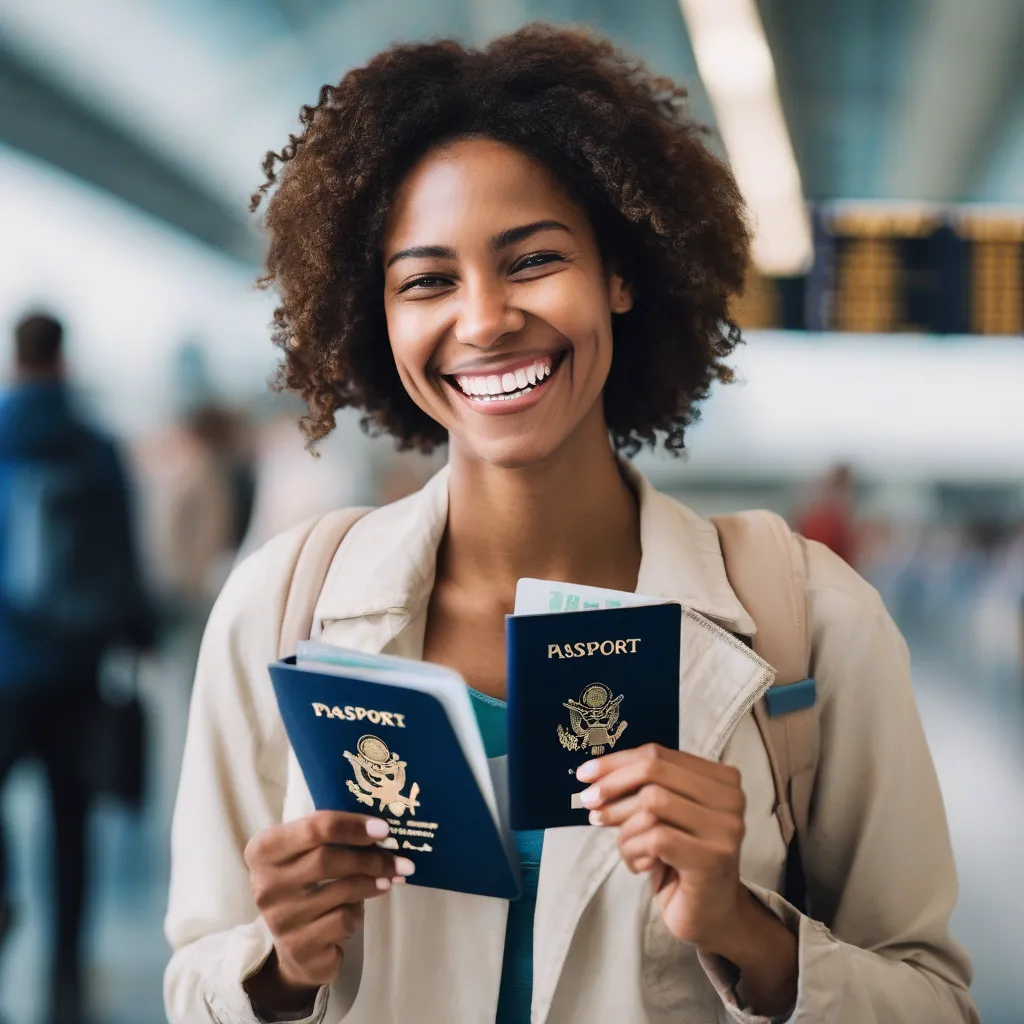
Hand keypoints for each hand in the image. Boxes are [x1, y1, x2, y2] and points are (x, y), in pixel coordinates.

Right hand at [242, 811, 414, 1010]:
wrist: (295, 947)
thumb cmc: (307, 886)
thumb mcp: (309, 854)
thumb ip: (333, 837)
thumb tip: (383, 830)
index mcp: (265, 850)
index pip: (314, 827)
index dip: (353, 826)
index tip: (384, 828)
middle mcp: (265, 883)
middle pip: (327, 860)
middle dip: (370, 858)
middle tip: (400, 859)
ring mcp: (280, 918)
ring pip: (340, 891)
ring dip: (373, 883)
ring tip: (390, 879)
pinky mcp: (299, 947)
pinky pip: (342, 920)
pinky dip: (357, 914)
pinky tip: (356, 913)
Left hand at [576, 743, 746, 950]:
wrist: (713, 916)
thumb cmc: (682, 862)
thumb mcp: (665, 817)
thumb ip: (645, 789)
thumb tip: (595, 774)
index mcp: (721, 779)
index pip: (659, 753)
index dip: (617, 761)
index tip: (586, 774)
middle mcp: (730, 798)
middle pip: (654, 771)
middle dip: (612, 786)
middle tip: (589, 804)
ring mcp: (725, 828)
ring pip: (651, 803)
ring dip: (625, 828)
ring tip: (627, 849)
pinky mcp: (711, 857)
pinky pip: (654, 837)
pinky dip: (634, 851)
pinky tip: (639, 866)